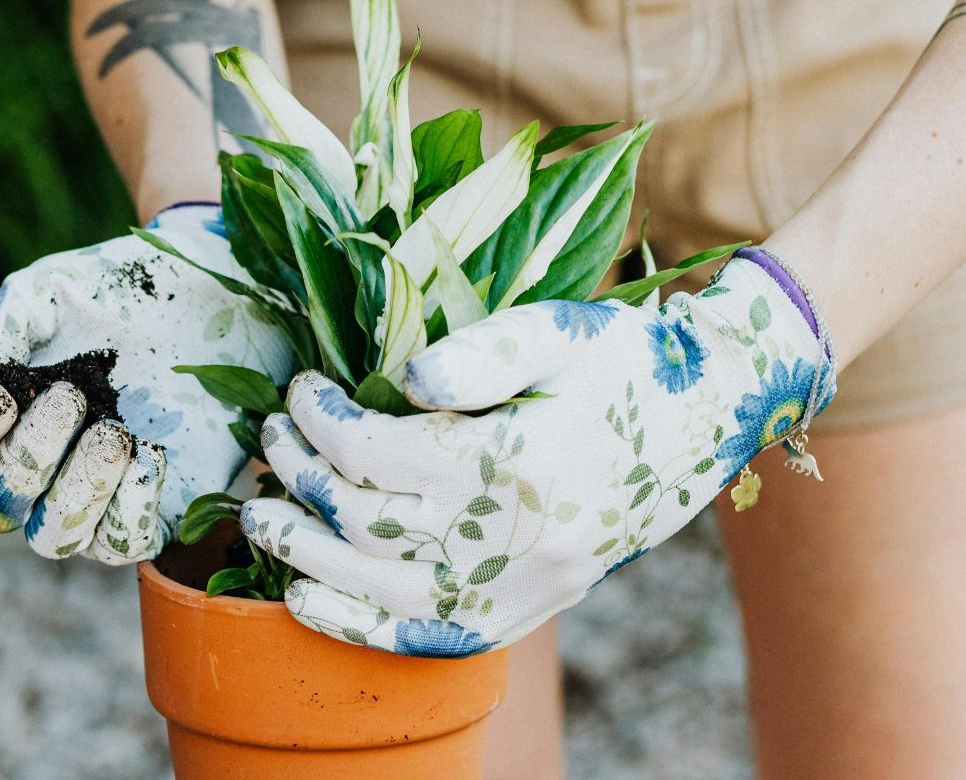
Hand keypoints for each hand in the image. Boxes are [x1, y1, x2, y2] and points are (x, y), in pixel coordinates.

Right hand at [0, 204, 293, 562]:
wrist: (203, 291)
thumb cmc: (113, 292)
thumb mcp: (47, 291)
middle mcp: (33, 473)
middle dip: (30, 454)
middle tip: (72, 395)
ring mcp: (91, 497)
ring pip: (54, 539)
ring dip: (79, 489)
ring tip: (114, 433)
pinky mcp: (153, 507)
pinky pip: (123, 544)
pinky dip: (131, 507)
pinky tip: (151, 454)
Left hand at [239, 249, 834, 654]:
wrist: (707, 417)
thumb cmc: (621, 361)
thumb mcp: (557, 329)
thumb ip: (478, 353)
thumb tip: (401, 381)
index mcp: (519, 458)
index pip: (379, 452)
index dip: (321, 420)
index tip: (301, 388)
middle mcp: (520, 537)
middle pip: (367, 521)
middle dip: (299, 477)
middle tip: (269, 436)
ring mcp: (525, 586)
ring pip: (383, 589)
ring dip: (305, 553)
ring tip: (259, 514)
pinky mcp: (529, 610)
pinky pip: (430, 636)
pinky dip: (358, 627)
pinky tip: (304, 600)